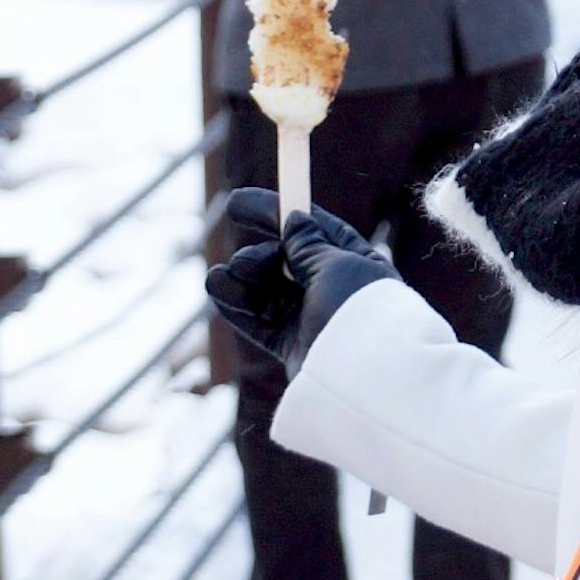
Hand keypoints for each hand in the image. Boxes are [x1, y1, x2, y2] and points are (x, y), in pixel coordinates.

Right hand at [205, 189, 396, 372]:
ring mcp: (313, 318)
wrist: (363, 377)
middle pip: (285, 261)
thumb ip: (309, 244)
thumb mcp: (335, 265)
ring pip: (267, 290)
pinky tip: (216, 286)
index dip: (277, 212)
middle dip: (259, 256)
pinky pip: (259, 320)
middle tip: (244, 261)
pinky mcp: (293, 346)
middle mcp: (335, 289)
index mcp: (356, 262)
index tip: (239, 202)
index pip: (313, 228)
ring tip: (222, 276)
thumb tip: (296, 219)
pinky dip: (236, 304)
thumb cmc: (356, 310)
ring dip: (242, 279)